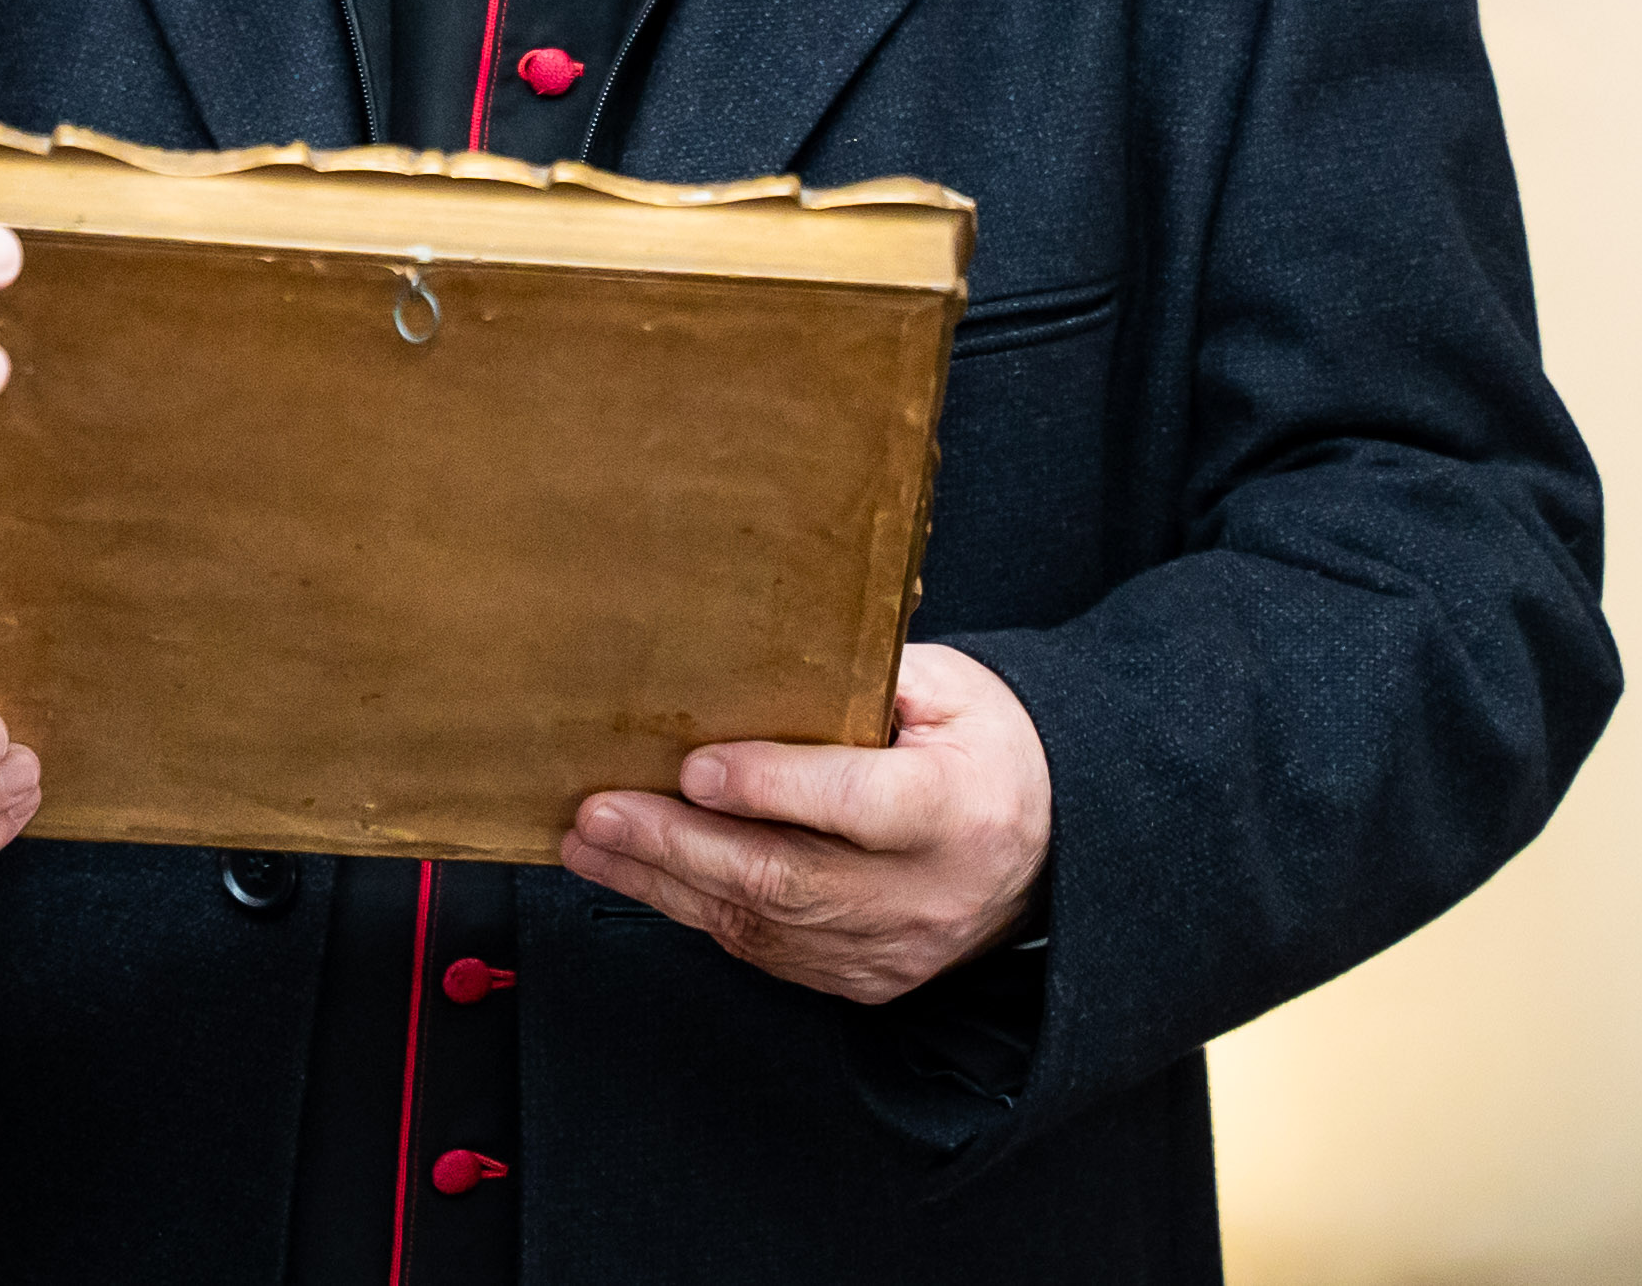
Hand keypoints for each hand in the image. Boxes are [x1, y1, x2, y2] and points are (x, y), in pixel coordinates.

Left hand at [560, 642, 1048, 1003]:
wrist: (1050, 849)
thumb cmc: (988, 751)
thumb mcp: (955, 690)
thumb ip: (869, 679)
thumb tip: (763, 665)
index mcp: (958, 807)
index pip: (858, 803)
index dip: (772, 788)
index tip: (695, 768)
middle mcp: (924, 892)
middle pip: (789, 879)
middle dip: (681, 845)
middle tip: (601, 813)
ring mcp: (891, 947)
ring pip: (763, 923)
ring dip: (664, 883)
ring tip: (590, 841)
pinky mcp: (863, 977)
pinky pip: (766, 950)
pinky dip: (695, 911)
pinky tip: (642, 875)